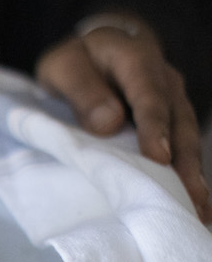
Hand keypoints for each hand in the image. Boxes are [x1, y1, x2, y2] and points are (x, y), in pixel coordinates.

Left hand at [35, 16, 211, 222]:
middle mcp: (165, 80)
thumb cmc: (75, 61)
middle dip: (185, 163)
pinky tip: (193, 203)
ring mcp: (173, 101)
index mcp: (136, 59)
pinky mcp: (173, 120)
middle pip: (179, 122)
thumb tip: (109, 123)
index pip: (149, 96)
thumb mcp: (63, 67)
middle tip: (189, 199)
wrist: (94, 50)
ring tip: (198, 211)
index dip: (155, 128)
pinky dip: (187, 174)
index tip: (160, 158)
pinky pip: (183, 147)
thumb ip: (82, 90)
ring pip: (187, 138)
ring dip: (193, 175)